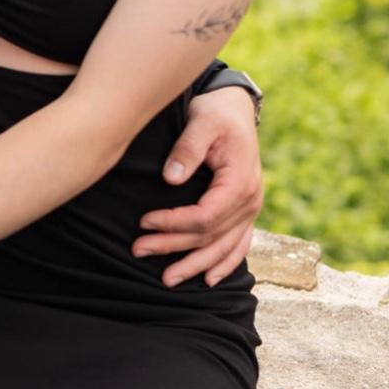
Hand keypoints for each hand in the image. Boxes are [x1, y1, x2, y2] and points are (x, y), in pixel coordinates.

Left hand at [133, 86, 263, 287]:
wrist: (236, 108)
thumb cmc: (215, 114)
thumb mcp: (201, 123)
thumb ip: (187, 150)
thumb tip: (171, 179)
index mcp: (240, 182)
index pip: (205, 216)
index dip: (174, 223)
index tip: (144, 222)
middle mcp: (250, 201)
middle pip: (210, 236)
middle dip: (173, 247)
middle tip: (138, 250)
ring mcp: (251, 209)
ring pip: (224, 247)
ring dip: (195, 265)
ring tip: (167, 279)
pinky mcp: (246, 210)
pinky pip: (239, 244)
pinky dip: (224, 263)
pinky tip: (209, 279)